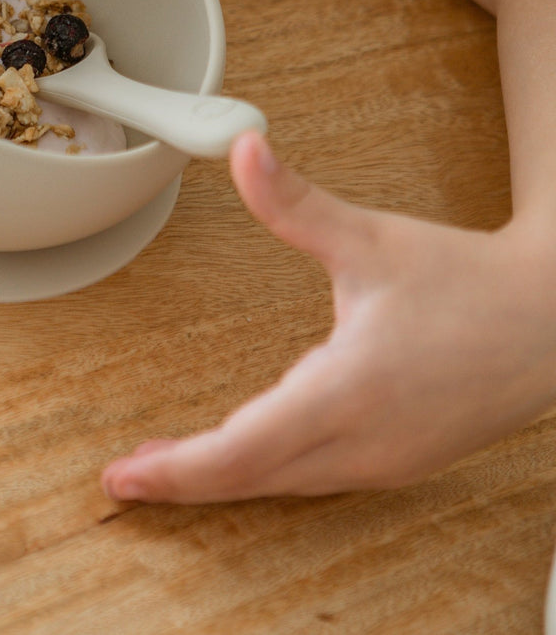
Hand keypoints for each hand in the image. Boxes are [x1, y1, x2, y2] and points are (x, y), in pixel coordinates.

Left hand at [101, 131, 555, 502]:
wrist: (553, 319)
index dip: (177, 469)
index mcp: (349, 390)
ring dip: (223, 480)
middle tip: (126, 478)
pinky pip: (315, 480)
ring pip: (283, 486)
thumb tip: (242, 150)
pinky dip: (266, 475)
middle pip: (252, 479)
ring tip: (169, 467)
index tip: (123, 478)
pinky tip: (245, 456)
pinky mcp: (400, 461)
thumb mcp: (369, 238)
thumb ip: (293, 202)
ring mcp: (386, 462)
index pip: (242, 450)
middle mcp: (365, 442)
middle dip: (183, 481)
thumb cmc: (467, 281)